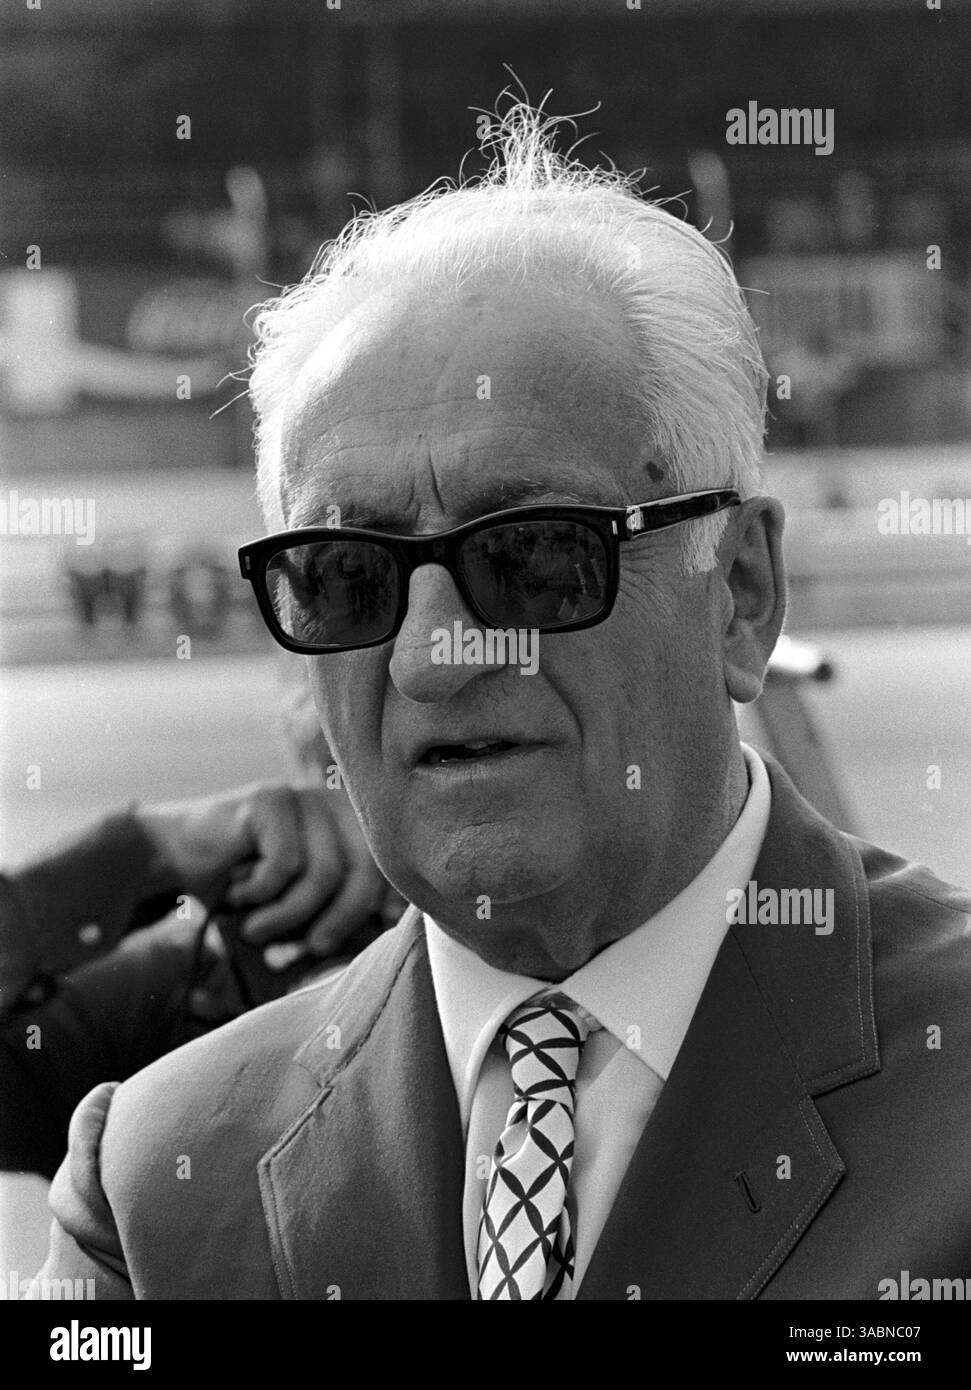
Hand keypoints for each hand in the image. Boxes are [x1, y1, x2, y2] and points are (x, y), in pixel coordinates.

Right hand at [134, 781, 391, 957]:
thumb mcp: (297, 907)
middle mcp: (335, 805)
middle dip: (340, 921)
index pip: (388, 869)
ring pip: (324, 872)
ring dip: (288, 916)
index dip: (382, 909)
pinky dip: (261, 893)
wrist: (176, 856)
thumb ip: (334, 920)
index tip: (362, 942)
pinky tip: (237, 892)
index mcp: (353, 827)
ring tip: (257, 929)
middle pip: (364, 870)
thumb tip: (375, 947)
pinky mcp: (270, 800)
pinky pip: (285, 863)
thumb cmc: (246, 889)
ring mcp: (303, 797)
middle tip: (310, 950)